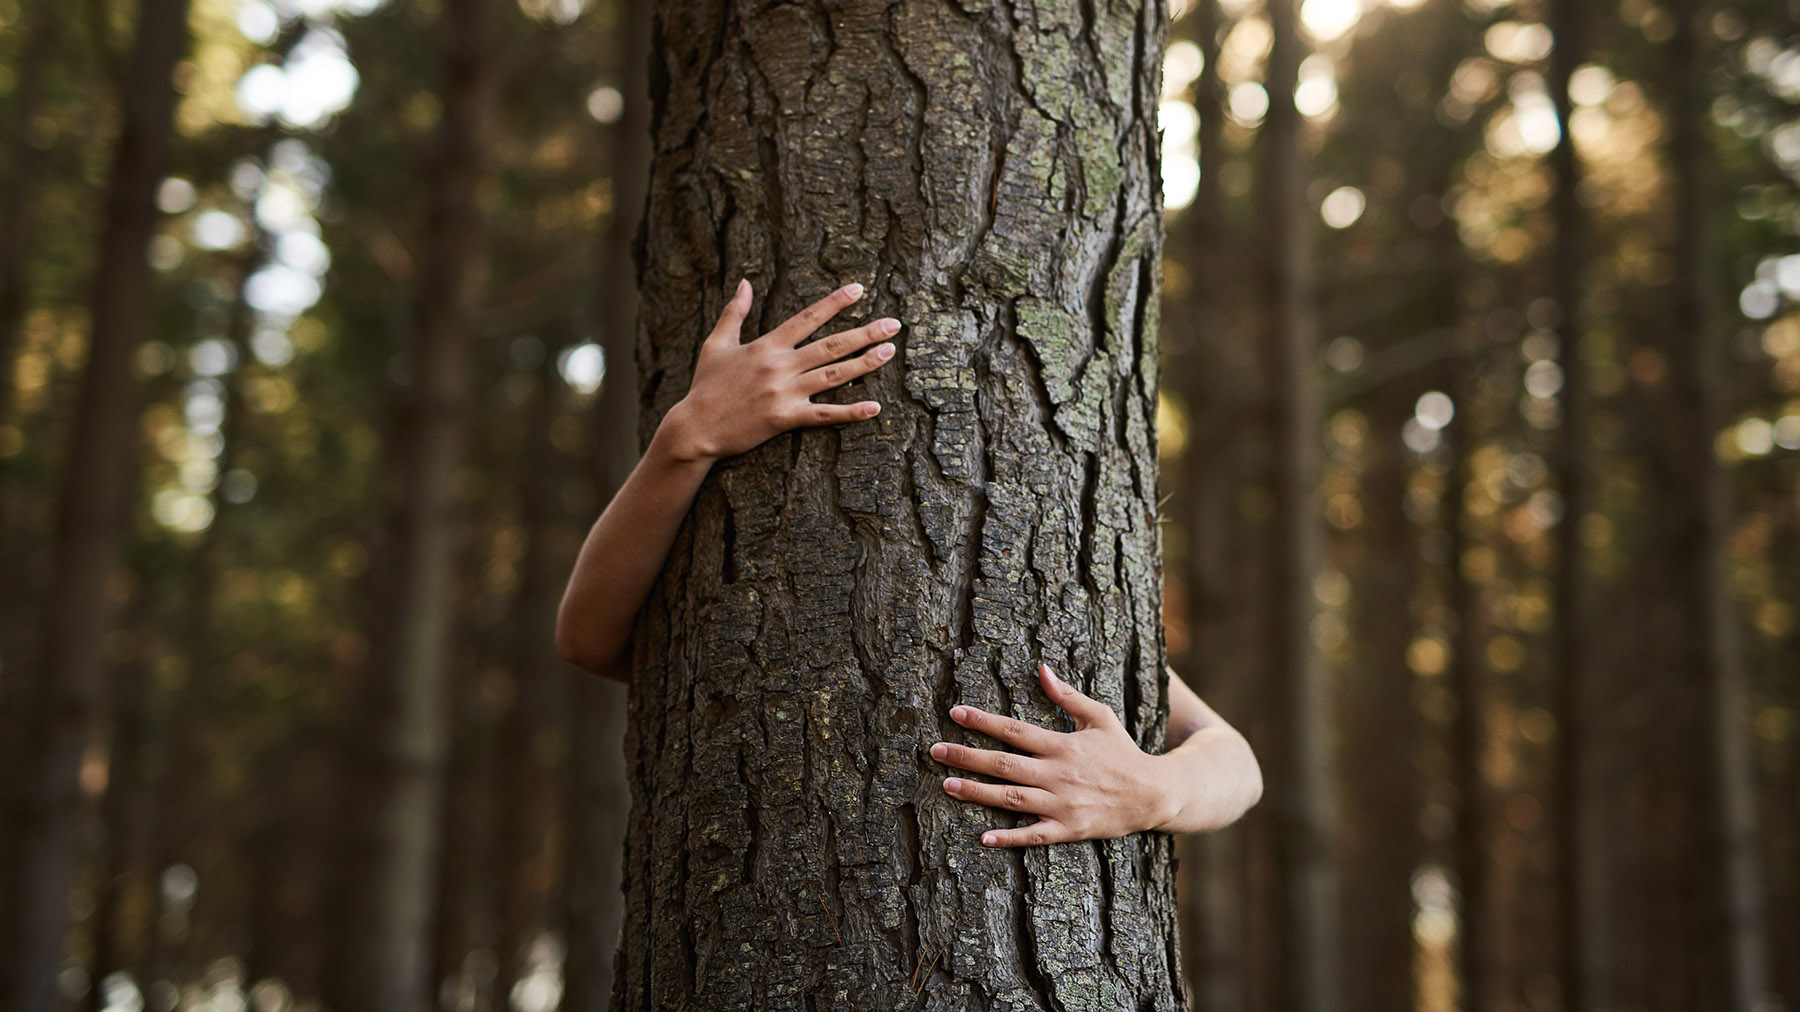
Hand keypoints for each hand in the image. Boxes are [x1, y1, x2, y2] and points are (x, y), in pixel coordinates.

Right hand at [659, 279, 899, 462]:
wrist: (695, 427)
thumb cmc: (706, 386)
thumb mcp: (717, 344)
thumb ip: (734, 312)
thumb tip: (745, 282)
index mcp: (766, 345)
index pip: (807, 317)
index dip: (835, 302)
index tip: (859, 289)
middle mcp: (780, 365)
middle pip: (831, 345)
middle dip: (865, 332)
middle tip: (894, 324)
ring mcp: (784, 393)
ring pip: (834, 375)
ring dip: (865, 363)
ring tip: (889, 352)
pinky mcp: (785, 419)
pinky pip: (825, 415)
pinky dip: (851, 412)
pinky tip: (874, 407)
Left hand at [928, 664, 1176, 847]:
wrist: (1154, 794)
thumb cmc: (1123, 752)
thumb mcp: (1099, 717)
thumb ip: (1067, 695)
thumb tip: (1041, 668)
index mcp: (1062, 745)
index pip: (1014, 730)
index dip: (983, 722)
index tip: (956, 713)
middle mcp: (1057, 775)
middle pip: (1003, 764)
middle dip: (966, 756)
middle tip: (935, 751)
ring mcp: (1061, 805)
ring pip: (1010, 799)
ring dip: (977, 793)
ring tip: (947, 785)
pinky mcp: (1068, 830)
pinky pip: (1033, 836)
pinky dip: (1008, 838)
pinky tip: (982, 837)